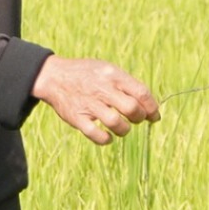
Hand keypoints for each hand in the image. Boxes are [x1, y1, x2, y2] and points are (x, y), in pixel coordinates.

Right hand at [33, 55, 160, 144]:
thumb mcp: (107, 70)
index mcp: (113, 75)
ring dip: (124, 130)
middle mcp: (102, 89)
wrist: (54, 77)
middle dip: (139, 118)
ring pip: (116, 123)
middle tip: (136, 120)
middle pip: (132, 108)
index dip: (152, 107)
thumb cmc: (87, 75)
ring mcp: (89, 104)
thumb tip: (149, 106)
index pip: (141, 92)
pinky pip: (96, 135)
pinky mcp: (77, 118)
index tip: (154, 116)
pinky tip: (108, 136)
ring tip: (122, 128)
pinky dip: (106, 139)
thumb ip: (126, 85)